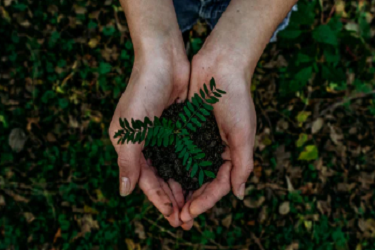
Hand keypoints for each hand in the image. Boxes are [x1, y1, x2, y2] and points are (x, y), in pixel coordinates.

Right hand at [108, 48, 189, 226]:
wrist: (164, 59)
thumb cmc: (143, 90)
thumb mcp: (130, 128)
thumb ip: (127, 160)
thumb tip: (123, 192)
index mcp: (129, 146)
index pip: (144, 180)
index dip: (158, 200)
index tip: (173, 218)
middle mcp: (145, 144)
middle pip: (160, 179)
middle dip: (172, 199)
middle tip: (186, 220)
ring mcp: (162, 136)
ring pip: (173, 169)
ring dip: (182, 187)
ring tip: (194, 206)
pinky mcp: (177, 127)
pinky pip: (184, 154)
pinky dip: (190, 168)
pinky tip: (201, 180)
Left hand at [180, 42, 256, 228]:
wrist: (220, 65)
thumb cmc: (236, 98)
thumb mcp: (243, 133)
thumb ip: (243, 165)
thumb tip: (239, 195)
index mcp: (232, 153)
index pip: (219, 185)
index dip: (206, 201)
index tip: (190, 212)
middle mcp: (216, 148)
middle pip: (202, 181)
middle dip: (191, 199)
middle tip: (177, 217)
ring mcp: (200, 139)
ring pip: (188, 169)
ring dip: (180, 187)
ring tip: (167, 203)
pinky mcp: (187, 127)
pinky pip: (178, 151)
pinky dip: (172, 165)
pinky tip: (161, 177)